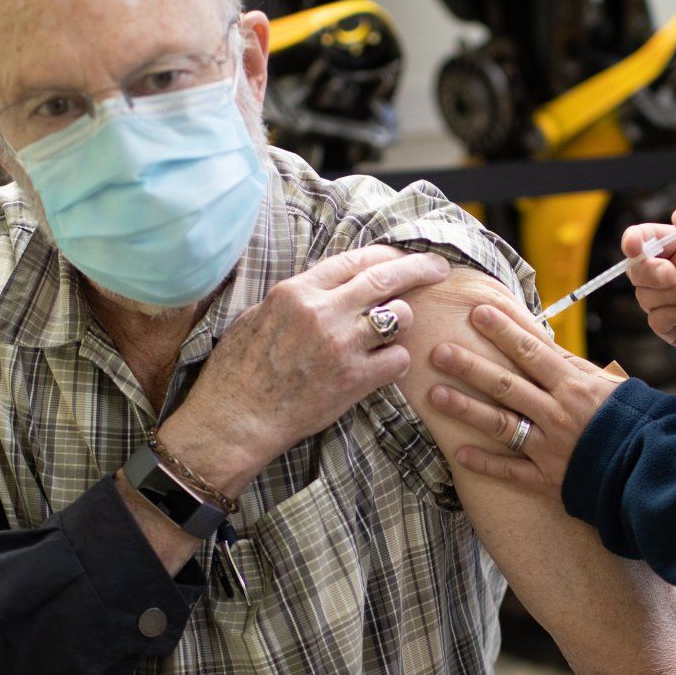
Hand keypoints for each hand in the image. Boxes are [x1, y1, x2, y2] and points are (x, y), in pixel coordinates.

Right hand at [165, 245, 450, 491]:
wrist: (237, 419)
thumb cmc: (238, 371)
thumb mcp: (257, 316)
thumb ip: (296, 298)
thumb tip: (327, 287)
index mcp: (296, 291)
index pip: (355, 259)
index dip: (387, 255)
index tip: (402, 256)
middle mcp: (322, 312)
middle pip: (386, 278)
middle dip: (419, 268)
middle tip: (438, 269)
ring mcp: (341, 346)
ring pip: (399, 317)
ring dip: (402, 321)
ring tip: (392, 331)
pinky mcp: (354, 380)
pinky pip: (398, 359)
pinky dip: (396, 360)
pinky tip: (384, 365)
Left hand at [426, 304, 622, 498]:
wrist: (650, 468)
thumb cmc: (629, 421)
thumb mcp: (607, 385)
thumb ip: (571, 366)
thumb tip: (540, 340)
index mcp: (574, 386)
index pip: (532, 352)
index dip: (504, 331)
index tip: (478, 312)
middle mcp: (558, 413)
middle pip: (507, 384)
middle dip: (471, 366)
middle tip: (439, 350)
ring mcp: (550, 447)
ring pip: (501, 424)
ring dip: (466, 409)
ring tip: (435, 395)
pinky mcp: (548, 478)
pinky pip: (511, 472)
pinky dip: (485, 463)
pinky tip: (458, 452)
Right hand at [626, 208, 675, 363]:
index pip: (646, 239)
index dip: (634, 241)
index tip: (635, 246)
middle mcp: (673, 273)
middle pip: (637, 270)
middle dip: (649, 271)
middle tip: (671, 274)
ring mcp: (672, 301)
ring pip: (644, 295)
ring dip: (667, 293)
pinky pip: (656, 320)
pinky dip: (671, 313)